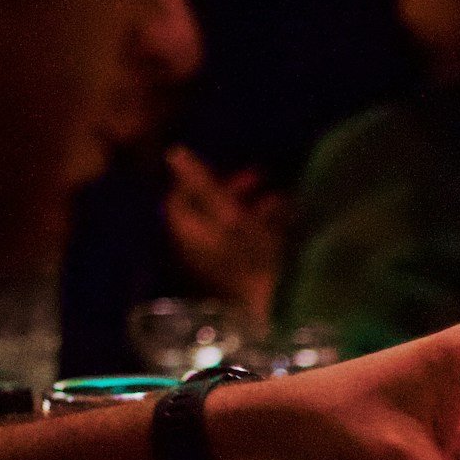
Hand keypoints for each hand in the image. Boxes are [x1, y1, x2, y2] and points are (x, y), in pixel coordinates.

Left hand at [164, 145, 286, 321]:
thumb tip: (172, 151)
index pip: (179, 198)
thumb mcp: (228, 213)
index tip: (223, 163)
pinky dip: (262, 226)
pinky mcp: (242, 274)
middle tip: (260, 176)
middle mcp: (197, 249)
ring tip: (282, 198)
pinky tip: (287, 220)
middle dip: (232, 190)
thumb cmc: (252, 255)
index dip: (197, 177)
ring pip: (229, 226)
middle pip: (206, 211)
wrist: (279, 307)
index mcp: (188, 234)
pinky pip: (246, 242)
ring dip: (252, 206)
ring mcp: (220, 264)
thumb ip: (201, 183)